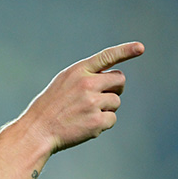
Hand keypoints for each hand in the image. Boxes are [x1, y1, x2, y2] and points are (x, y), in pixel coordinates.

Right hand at [22, 42, 143, 152]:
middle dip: (116, 87)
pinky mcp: (97, 121)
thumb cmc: (49, 107)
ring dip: (106, 108)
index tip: (140, 47)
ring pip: (116, 101)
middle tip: (102, 97)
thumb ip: (85, 77)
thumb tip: (114, 79)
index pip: (107, 57)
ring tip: (84, 114)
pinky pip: (112, 119)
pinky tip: (84, 125)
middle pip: (119, 80)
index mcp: (77, 71)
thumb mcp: (63, 83)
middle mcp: (87, 84)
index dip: (126, 50)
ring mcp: (92, 103)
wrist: (37, 130)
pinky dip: (102, 124)